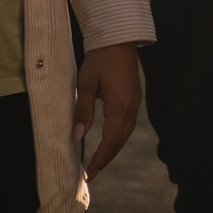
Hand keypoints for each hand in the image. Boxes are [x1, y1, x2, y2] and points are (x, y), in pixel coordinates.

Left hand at [73, 42, 142, 179]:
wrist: (118, 38)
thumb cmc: (100, 59)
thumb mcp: (86, 84)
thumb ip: (83, 112)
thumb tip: (76, 137)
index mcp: (121, 106)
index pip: (111, 141)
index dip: (100, 159)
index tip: (88, 173)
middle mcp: (132, 108)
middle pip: (120, 141)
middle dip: (106, 158)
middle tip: (91, 173)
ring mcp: (135, 103)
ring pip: (125, 134)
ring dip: (112, 149)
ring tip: (97, 162)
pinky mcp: (133, 98)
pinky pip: (126, 125)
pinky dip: (117, 137)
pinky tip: (107, 142)